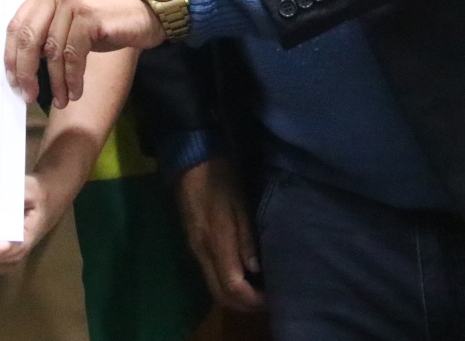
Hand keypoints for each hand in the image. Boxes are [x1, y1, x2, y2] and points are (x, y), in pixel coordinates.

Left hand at [4, 0, 162, 107]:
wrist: (150, 6)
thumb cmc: (110, 16)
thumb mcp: (74, 16)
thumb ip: (51, 29)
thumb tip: (25, 66)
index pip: (17, 24)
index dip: (11, 55)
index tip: (13, 80)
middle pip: (29, 38)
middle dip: (26, 72)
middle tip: (28, 95)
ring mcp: (73, 2)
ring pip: (53, 51)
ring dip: (56, 82)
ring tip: (61, 99)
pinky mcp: (90, 17)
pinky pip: (73, 56)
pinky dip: (73, 79)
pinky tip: (75, 92)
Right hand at [176, 158, 262, 311]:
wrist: (191, 159)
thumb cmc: (221, 177)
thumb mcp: (240, 204)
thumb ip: (246, 238)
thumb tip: (256, 270)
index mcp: (216, 241)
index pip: (232, 287)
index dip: (253, 300)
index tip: (274, 298)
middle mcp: (202, 251)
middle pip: (220, 295)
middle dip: (244, 305)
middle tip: (268, 299)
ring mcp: (195, 248)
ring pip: (214, 287)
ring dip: (236, 296)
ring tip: (259, 288)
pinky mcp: (194, 242)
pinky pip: (210, 273)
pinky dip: (228, 282)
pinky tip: (244, 272)